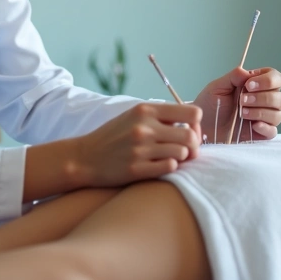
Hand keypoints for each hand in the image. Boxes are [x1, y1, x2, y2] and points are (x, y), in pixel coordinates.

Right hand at [74, 102, 201, 186]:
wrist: (84, 158)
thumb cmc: (113, 136)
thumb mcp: (134, 116)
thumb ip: (161, 116)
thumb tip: (194, 122)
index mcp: (146, 110)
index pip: (192, 113)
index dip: (195, 124)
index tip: (189, 130)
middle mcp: (144, 127)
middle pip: (191, 136)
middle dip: (193, 145)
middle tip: (186, 150)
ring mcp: (140, 149)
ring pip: (183, 153)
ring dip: (181, 157)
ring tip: (171, 158)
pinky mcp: (137, 169)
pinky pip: (170, 167)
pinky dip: (170, 167)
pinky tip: (160, 165)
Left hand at [192, 67, 280, 142]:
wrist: (202, 125)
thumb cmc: (210, 104)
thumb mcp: (218, 86)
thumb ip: (234, 76)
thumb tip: (248, 73)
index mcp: (257, 85)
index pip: (276, 78)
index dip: (268, 81)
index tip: (249, 85)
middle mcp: (264, 101)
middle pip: (280, 98)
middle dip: (263, 98)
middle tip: (242, 100)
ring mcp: (264, 118)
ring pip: (277, 115)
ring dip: (260, 112)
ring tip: (242, 113)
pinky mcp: (261, 134)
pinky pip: (272, 132)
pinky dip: (264, 127)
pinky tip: (252, 125)